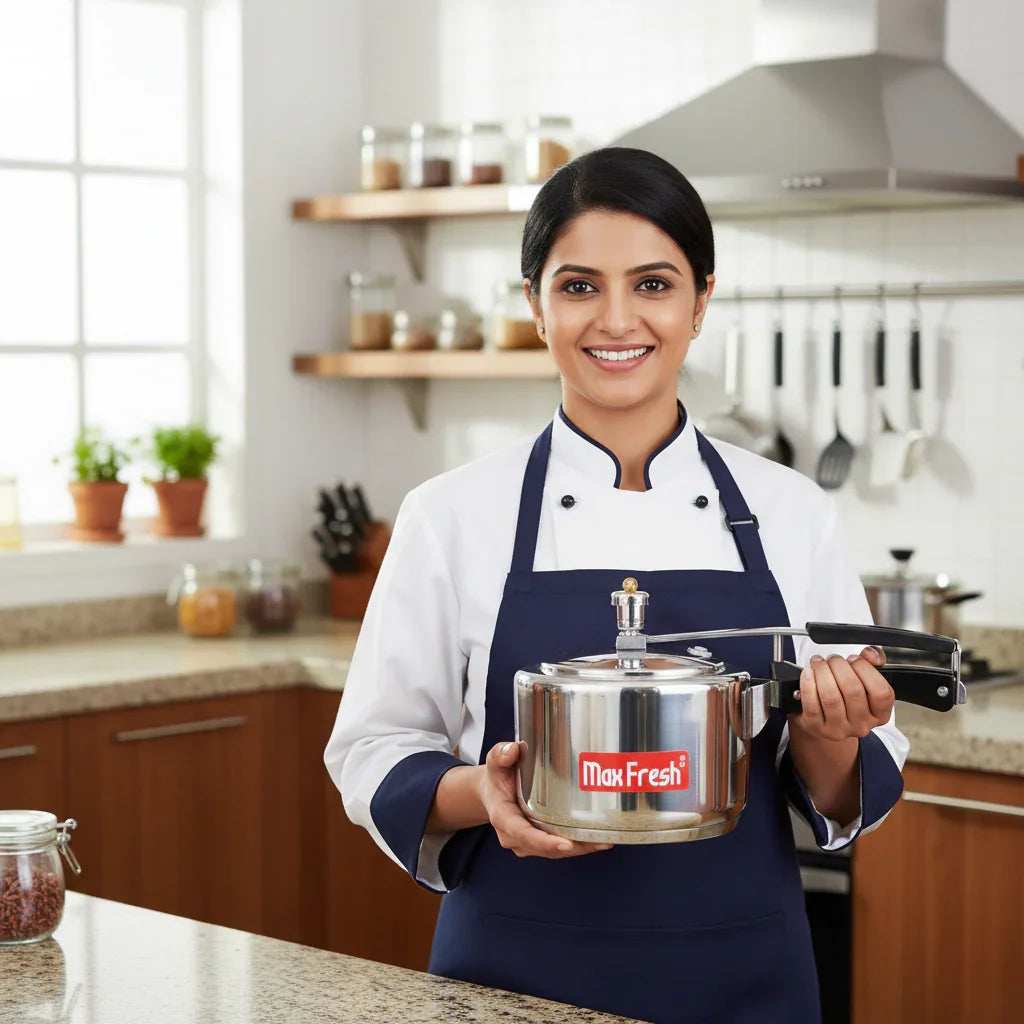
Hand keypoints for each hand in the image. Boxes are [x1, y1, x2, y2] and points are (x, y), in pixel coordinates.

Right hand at [480, 741, 611, 858]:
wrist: (492, 792)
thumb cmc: (497, 777)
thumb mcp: (496, 761)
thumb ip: (502, 754)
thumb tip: (514, 749)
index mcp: (503, 817)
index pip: (523, 834)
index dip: (545, 842)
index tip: (566, 844)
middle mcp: (513, 836)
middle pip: (544, 848)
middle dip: (572, 848)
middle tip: (598, 843)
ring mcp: (525, 843)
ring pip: (553, 853)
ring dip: (579, 849)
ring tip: (603, 842)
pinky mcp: (536, 845)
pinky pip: (557, 850)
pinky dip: (577, 847)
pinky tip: (597, 841)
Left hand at [790, 646, 893, 741]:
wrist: (822, 719)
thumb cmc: (844, 697)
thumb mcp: (864, 681)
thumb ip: (871, 663)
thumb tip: (871, 654)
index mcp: (879, 714)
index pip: (881, 692)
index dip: (866, 670)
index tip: (854, 659)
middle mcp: (861, 724)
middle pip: (852, 690)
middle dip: (839, 666)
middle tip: (832, 659)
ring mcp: (839, 729)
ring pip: (831, 697)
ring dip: (822, 672)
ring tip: (818, 663)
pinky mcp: (816, 727)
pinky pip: (811, 704)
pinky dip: (808, 684)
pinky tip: (808, 674)